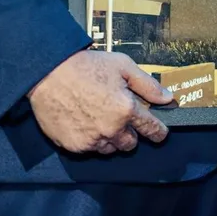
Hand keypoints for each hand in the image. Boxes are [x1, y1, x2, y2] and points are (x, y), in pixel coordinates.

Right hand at [27, 49, 173, 154]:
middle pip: (130, 144)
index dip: (158, 132)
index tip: (160, 133)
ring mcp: (91, 140)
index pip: (152, 129)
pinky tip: (85, 123)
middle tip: (121, 118)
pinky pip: (90, 149)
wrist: (49, 73)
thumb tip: (167, 98)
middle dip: (130, 133)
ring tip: (101, 119)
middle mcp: (111, 129)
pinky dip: (91, 140)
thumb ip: (148, 85)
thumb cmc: (87, 67)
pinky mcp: (74, 145)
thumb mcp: (123, 66)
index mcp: (126, 110)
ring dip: (110, 138)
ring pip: (110, 148)